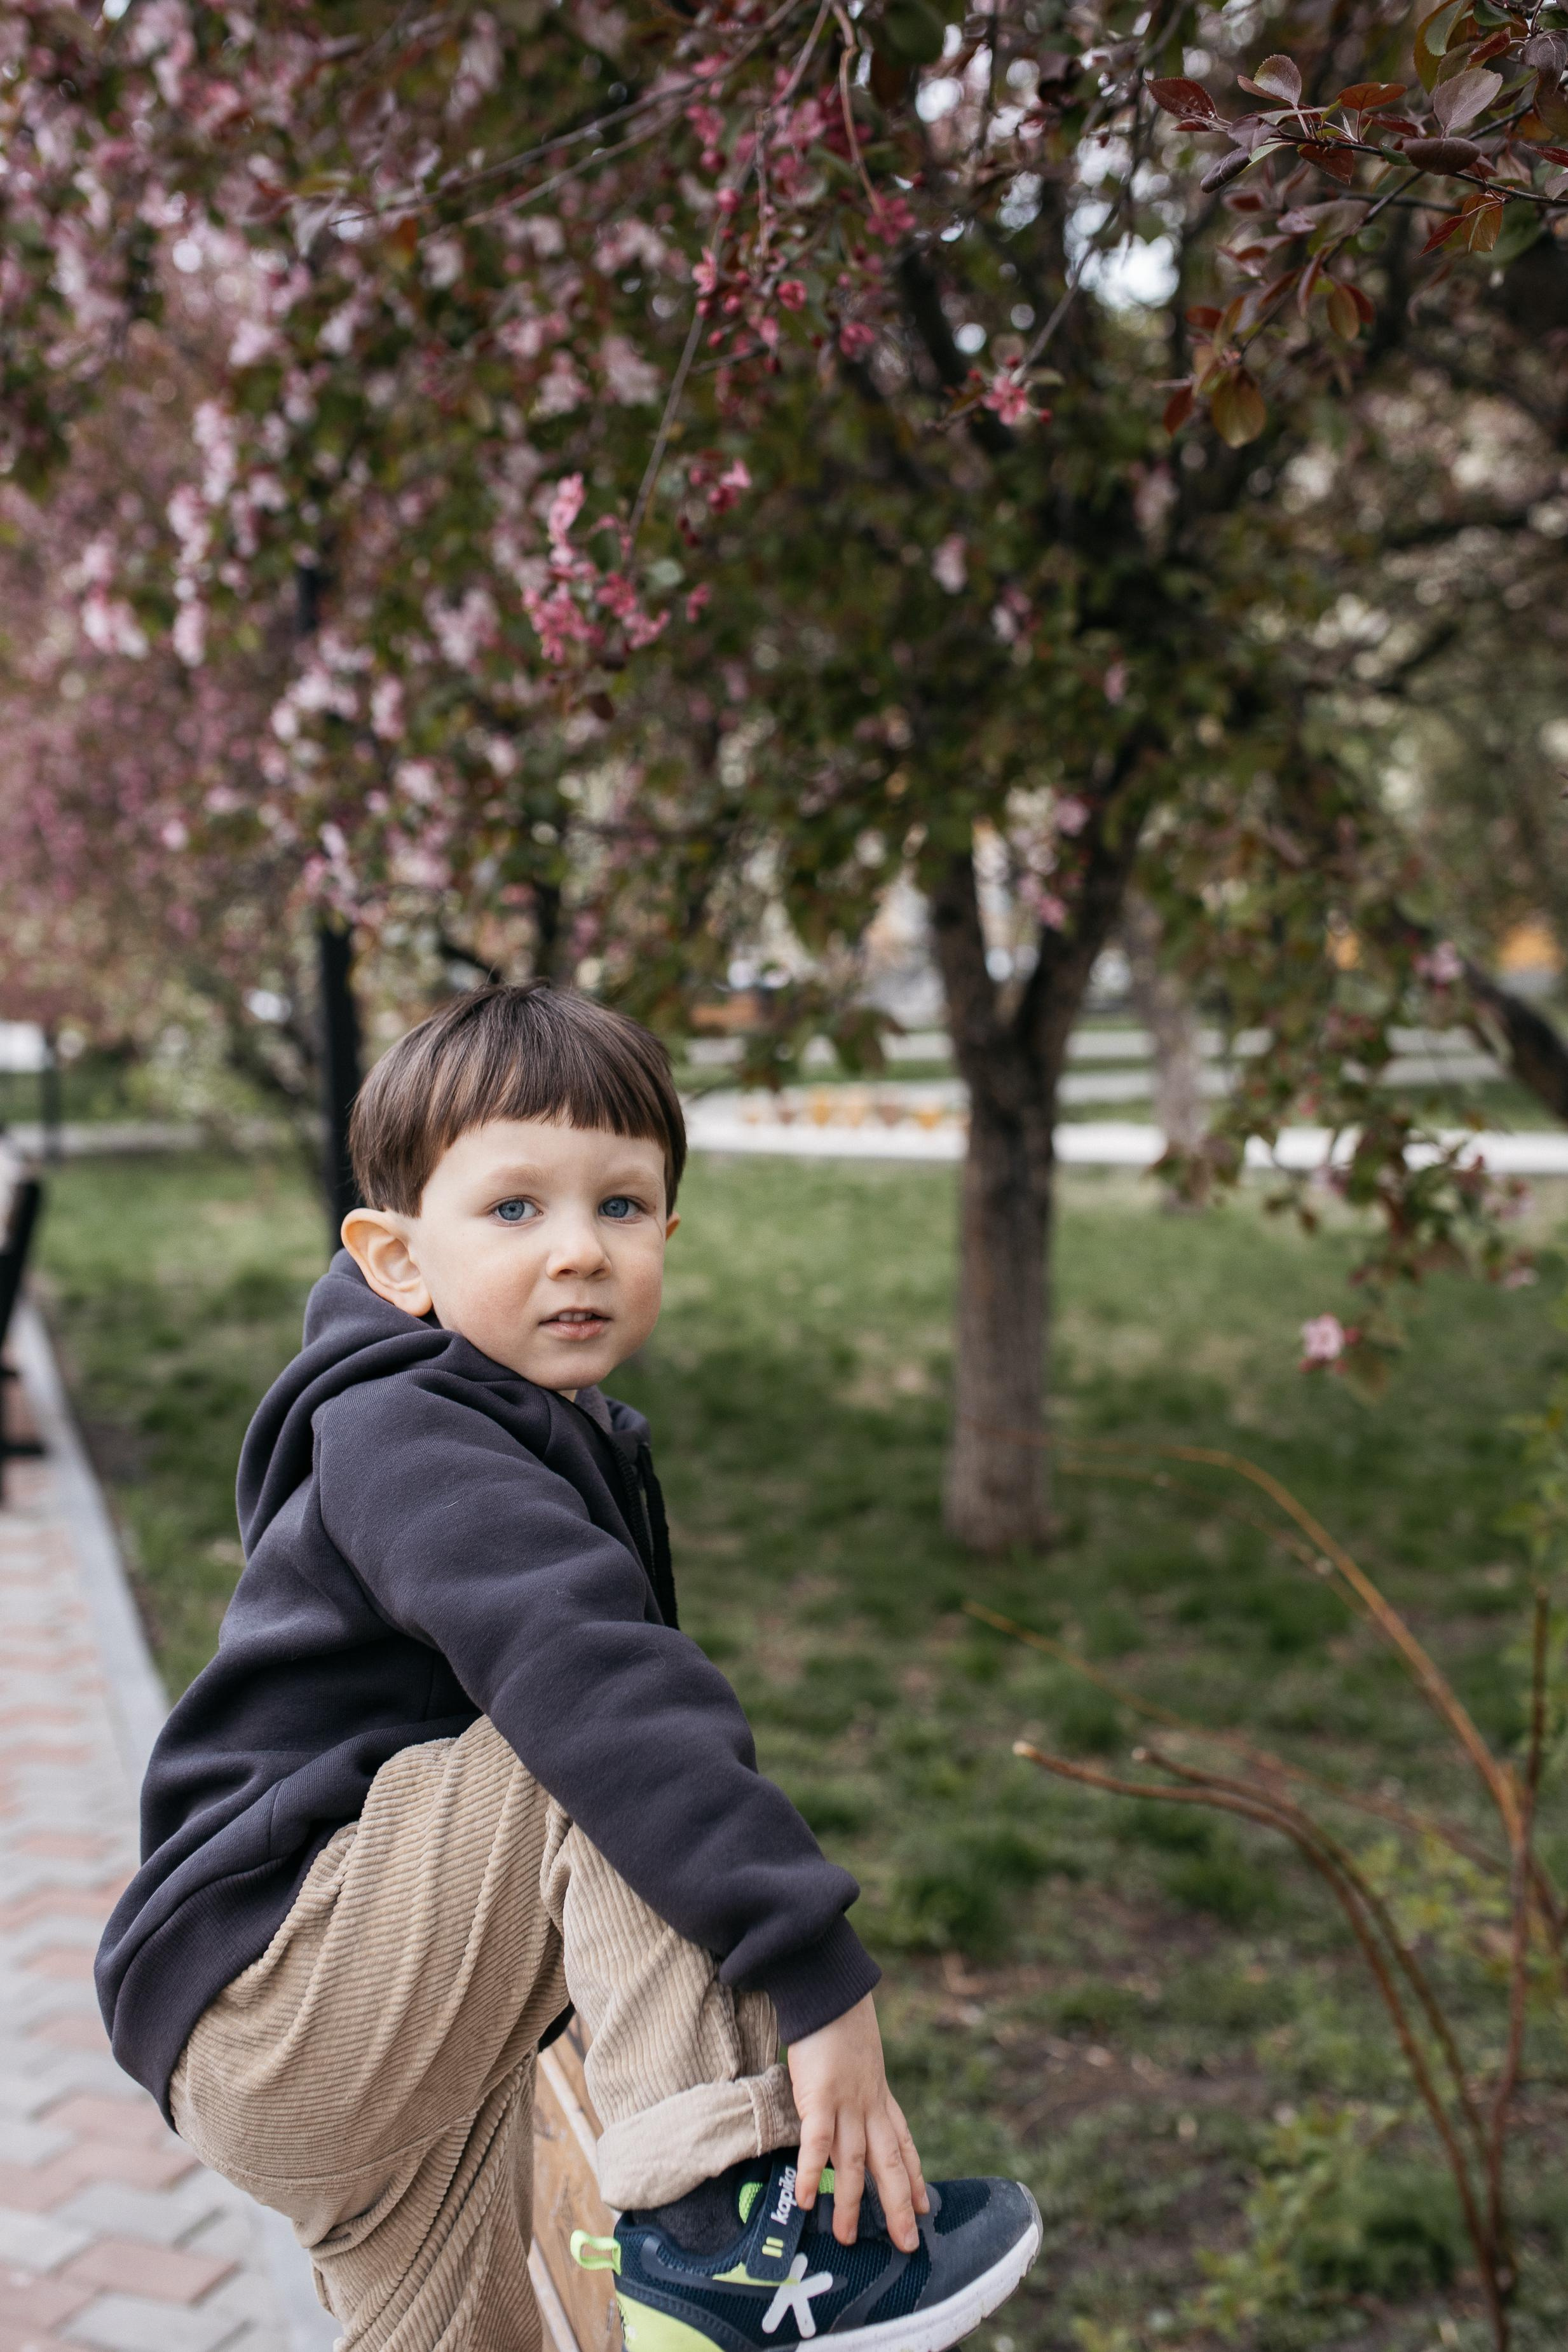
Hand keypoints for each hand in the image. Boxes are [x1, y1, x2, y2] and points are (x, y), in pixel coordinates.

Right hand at [786, 1993, 928, 2250]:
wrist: (830, 1989)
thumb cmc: (839, 2018)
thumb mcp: (860, 2057)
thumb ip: (858, 2083)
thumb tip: (847, 2099)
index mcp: (879, 2096)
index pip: (903, 2143)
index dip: (915, 2177)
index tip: (925, 2206)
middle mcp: (869, 2105)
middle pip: (890, 2163)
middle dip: (899, 2205)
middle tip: (907, 2243)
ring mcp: (846, 2102)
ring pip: (854, 2162)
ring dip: (852, 2203)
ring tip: (846, 2237)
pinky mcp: (820, 2096)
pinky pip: (817, 2142)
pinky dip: (813, 2172)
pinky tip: (807, 2199)